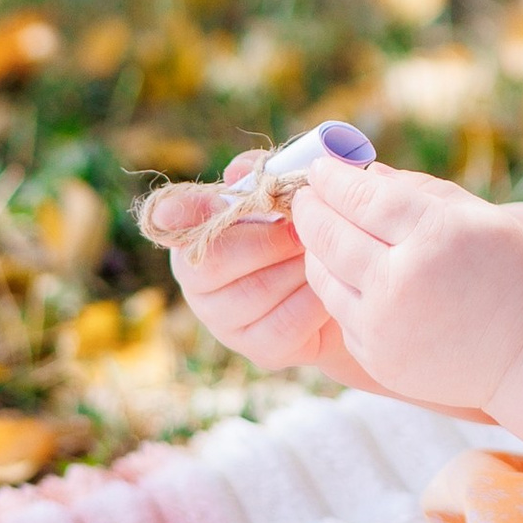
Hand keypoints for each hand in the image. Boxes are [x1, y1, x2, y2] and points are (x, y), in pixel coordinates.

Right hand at [150, 165, 367, 383]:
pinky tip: (327, 285)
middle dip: (267, 242)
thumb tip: (239, 172)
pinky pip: (284, 324)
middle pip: (213, 262)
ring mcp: (224, 321)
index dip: (176, 214)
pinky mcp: (260, 351)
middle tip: (306, 229)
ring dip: (296, 268)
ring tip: (323, 253)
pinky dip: (312, 299)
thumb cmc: (306, 228)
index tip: (173, 210)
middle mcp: (197, 282)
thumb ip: (265, 175)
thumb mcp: (290, 193)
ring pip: (254, 292)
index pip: (172, 220)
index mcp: (197, 232)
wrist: (350, 287)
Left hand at [293, 157, 522, 412]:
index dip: (336, 179)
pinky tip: (348, 274)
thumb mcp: (481, 217)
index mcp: (436, 237)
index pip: (365, 198)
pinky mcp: (377, 360)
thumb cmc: (515, 274)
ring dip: (316, 249)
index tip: (320, 167)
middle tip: (305, 194)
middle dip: (311, 209)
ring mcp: (385, 327)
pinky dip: (339, 288)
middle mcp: (403, 282)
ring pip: (325, 278)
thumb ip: (420, 191)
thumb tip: (366, 176)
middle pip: (332, 236)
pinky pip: (342, 314)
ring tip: (322, 231)